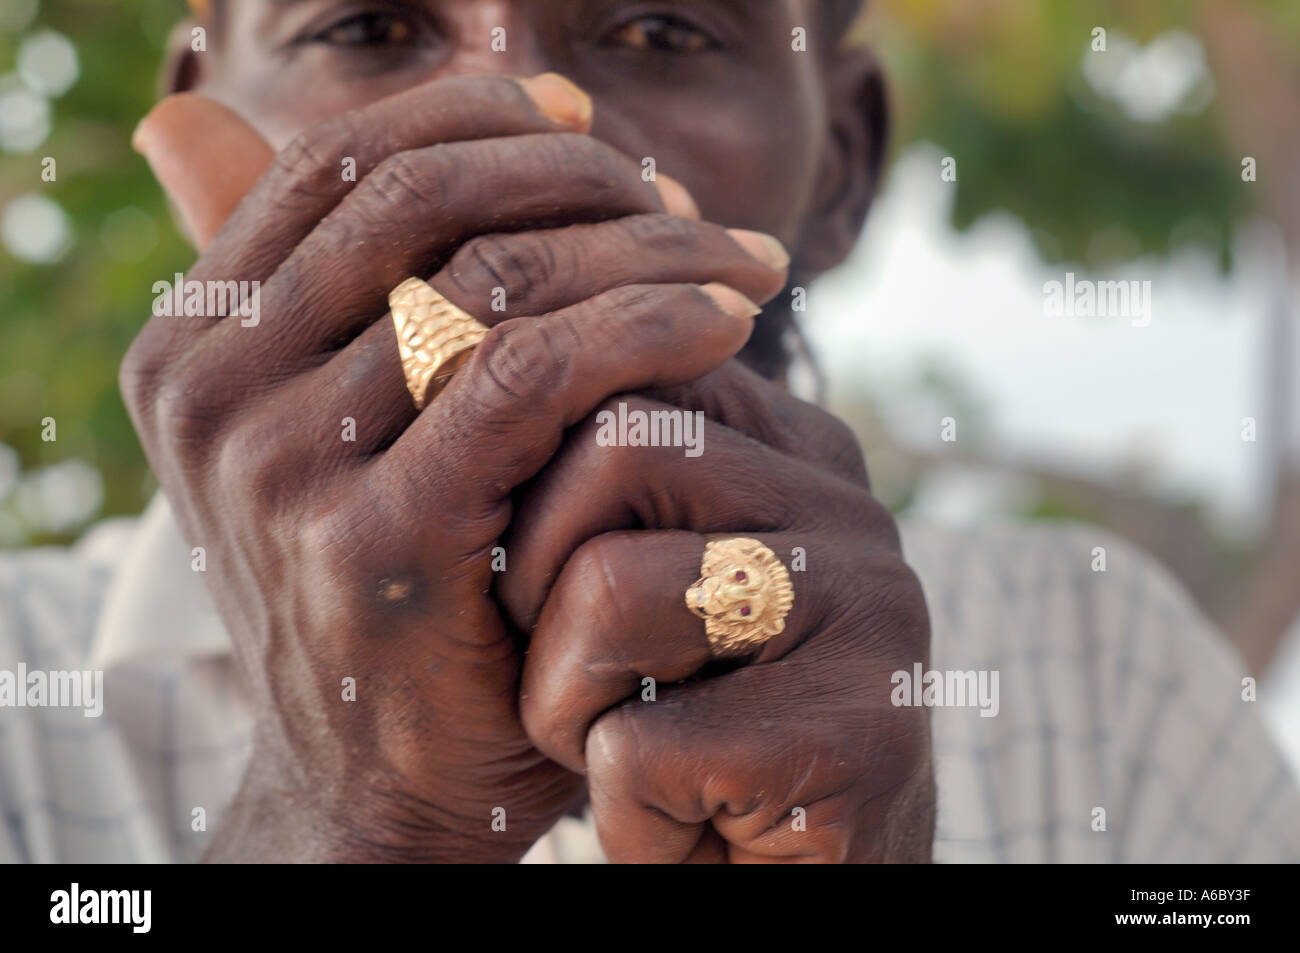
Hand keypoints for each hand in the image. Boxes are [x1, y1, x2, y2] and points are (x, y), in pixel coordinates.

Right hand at [124, 74, 786, 860]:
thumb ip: (375, 289)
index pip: (343, 161)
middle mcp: (209, 391)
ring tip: (744, 265)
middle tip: (692, 207)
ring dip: (645, 251)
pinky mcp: (377, 537)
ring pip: (492, 278)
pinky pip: (532, 377)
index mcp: (193, 343)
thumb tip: (444, 112)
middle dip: (583, 179)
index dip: (481, 119)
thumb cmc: (407, 596)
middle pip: (422, 200)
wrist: (385, 788)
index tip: (595, 132)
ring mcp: (278, 465)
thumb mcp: (360, 435)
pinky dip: (643, 330)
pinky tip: (725, 328)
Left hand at [498, 364, 935, 861]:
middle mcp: (850, 508)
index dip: (531, 465)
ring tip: (625, 748)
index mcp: (797, 449)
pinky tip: (687, 822)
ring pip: (610, 585)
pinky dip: (621, 810)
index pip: (628, 366)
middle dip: (532, 577)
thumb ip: (601, 463)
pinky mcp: (865, 735)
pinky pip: (642, 744)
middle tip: (568, 671)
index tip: (535, 567)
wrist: (787, 884)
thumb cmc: (676, 725)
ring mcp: (873, 613)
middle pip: (610, 443)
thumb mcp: (632, 576)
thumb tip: (469, 338)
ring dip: (563, 699)